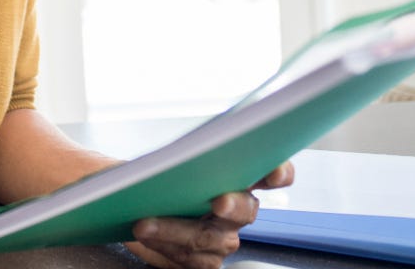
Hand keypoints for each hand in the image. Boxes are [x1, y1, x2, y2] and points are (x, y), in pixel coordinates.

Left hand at [125, 162, 293, 268]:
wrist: (135, 209)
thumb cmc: (156, 180)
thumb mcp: (163, 159)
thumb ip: (177, 155)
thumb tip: (166, 156)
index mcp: (238, 176)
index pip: (270, 172)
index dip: (279, 173)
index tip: (275, 174)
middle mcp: (238, 209)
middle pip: (246, 210)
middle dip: (233, 206)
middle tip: (219, 202)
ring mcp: (223, 238)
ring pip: (210, 238)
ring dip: (175, 229)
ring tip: (146, 221)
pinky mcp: (206, 261)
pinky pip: (192, 259)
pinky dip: (164, 245)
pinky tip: (146, 234)